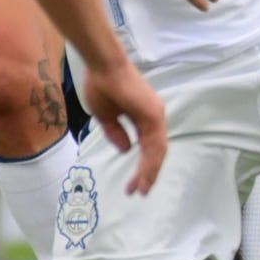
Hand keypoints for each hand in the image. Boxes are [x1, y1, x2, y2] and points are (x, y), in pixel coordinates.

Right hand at [82, 59, 167, 195]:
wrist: (103, 66)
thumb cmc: (102, 86)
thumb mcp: (107, 117)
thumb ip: (117, 134)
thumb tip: (127, 151)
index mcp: (145, 118)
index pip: (149, 147)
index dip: (144, 166)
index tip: (135, 184)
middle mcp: (154, 117)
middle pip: (156, 152)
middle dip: (148, 174)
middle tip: (141, 193)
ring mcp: (156, 115)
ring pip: (157, 150)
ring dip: (150, 171)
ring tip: (142, 189)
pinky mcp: (152, 114)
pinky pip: (154, 143)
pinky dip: (150, 160)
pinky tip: (144, 174)